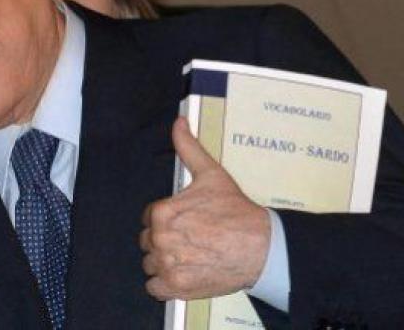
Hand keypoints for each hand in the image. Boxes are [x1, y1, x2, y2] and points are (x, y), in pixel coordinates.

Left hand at [139, 117, 269, 300]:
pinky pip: (155, 288)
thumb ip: (188, 148)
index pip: (150, 218)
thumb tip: (178, 123)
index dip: (167, 220)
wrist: (262, 247)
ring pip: (151, 264)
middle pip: (149, 242)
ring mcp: (168, 265)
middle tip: (191, 239)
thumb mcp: (211, 174)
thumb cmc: (236, 212)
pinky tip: (185, 273)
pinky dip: (166, 284)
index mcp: (162, 213)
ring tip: (189, 256)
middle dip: (165, 241)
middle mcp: (160, 239)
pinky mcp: (176, 287)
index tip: (185, 223)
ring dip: (164, 262)